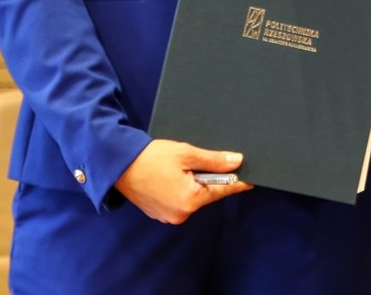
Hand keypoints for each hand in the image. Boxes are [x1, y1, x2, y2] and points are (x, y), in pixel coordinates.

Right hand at [114, 139, 250, 223]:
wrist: (118, 164)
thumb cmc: (150, 157)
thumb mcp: (186, 154)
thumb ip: (214, 160)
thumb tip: (236, 162)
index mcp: (189, 200)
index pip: (222, 190)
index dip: (237, 182)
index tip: (252, 180)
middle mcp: (180, 213)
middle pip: (206, 193)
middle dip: (207, 177)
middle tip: (199, 160)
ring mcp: (168, 215)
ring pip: (191, 196)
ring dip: (192, 182)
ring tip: (178, 166)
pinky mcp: (159, 212)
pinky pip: (178, 199)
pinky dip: (179, 187)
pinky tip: (169, 174)